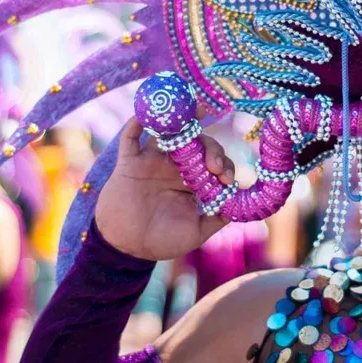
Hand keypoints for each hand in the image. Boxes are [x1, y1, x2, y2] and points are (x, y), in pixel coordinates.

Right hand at [94, 119, 231, 260]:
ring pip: (168, 133)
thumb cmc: (161, 242)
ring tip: (196, 113)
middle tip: (214, 166)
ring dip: (181, 121)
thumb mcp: (195, 233)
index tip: (225, 178)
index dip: (223, 164)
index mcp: (192, 180)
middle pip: (196, 142)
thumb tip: (235, 207)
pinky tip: (147, 114)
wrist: (126, 248)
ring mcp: (151, 162)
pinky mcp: (129, 163)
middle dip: (211, 149)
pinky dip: (136, 123)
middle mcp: (174, 167)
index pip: (213, 161)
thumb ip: (215, 220)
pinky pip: (130, 138)